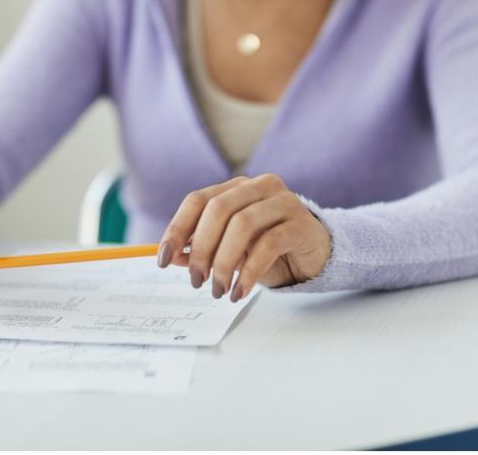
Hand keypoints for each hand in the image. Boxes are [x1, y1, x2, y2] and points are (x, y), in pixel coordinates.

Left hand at [157, 174, 331, 301]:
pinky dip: (248, 271)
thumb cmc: (268, 251)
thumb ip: (201, 250)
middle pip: (218, 209)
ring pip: (242, 224)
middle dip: (201, 248)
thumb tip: (172, 257)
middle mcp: (258, 187)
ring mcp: (282, 201)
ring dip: (223, 262)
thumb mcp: (230, 251)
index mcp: (235, 188)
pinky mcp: (300, 223)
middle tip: (196, 281)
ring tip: (217, 289)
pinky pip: (268, 244)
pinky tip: (239, 292)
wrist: (314, 256)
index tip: (163, 259)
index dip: (177, 229)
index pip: (197, 200)